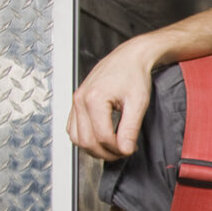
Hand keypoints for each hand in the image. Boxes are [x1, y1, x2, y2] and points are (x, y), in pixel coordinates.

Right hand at [66, 36, 156, 159]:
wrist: (129, 58)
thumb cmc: (134, 75)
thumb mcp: (138, 103)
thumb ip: (130, 128)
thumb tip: (126, 149)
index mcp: (94, 98)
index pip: (102, 137)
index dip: (117, 149)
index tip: (130, 149)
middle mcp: (80, 100)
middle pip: (86, 141)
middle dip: (105, 152)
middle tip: (123, 152)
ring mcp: (76, 101)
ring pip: (76, 138)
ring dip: (93, 149)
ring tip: (113, 148)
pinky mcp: (76, 102)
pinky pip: (73, 128)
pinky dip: (85, 138)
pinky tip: (101, 139)